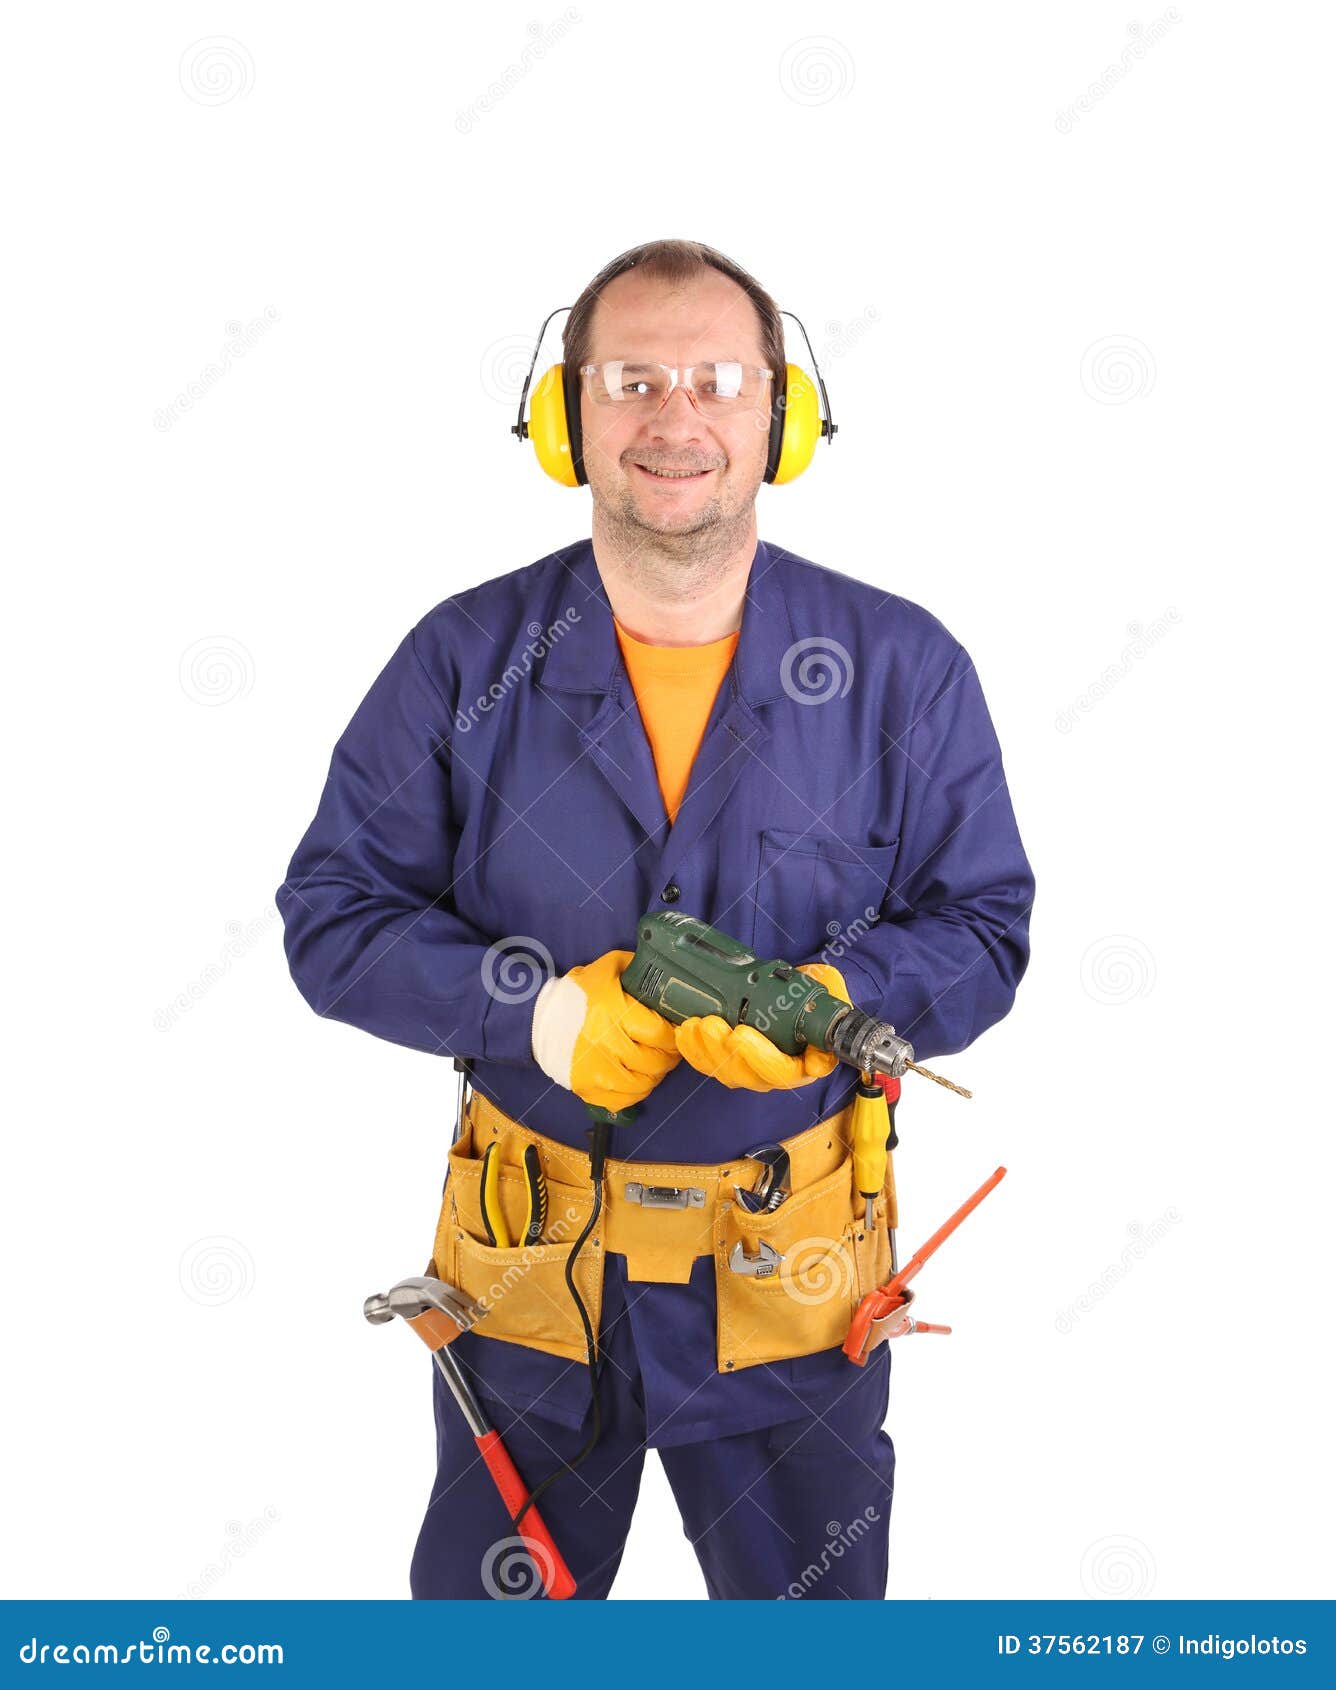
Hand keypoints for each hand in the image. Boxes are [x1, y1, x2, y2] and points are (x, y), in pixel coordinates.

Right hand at [531, 949, 680, 1111]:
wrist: (539, 1019)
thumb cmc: (580, 993)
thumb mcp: (609, 968)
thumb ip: (639, 969)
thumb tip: (670, 978)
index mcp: (612, 1010)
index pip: (658, 1033)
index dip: (672, 1035)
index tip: (675, 1032)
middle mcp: (603, 1042)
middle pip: (653, 1061)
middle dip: (668, 1056)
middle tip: (669, 1049)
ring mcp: (593, 1069)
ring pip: (642, 1084)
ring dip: (655, 1075)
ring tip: (654, 1063)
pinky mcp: (586, 1087)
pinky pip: (623, 1100)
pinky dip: (635, 1092)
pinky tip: (636, 1077)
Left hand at [674, 962, 850, 1090]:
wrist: (800, 989)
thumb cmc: (817, 994)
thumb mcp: (831, 991)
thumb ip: (832, 1002)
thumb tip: (832, 1010)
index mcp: (807, 1061)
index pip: (786, 1071)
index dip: (761, 1057)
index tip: (742, 1033)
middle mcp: (780, 1072)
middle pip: (750, 1075)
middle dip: (726, 1050)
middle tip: (712, 1024)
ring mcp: (754, 1070)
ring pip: (728, 1072)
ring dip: (707, 1050)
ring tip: (697, 1024)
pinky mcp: (732, 1063)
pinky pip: (711, 1066)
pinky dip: (694, 1052)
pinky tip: (685, 1032)